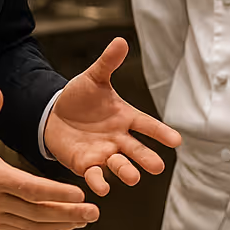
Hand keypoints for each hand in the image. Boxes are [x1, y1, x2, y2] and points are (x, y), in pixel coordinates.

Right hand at [0, 87, 99, 229]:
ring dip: (59, 225)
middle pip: (35, 212)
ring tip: (84, 221)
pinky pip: (20, 229)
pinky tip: (61, 224)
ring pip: (30, 225)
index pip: (29, 188)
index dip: (56, 193)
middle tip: (93, 213)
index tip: (79, 194)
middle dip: (66, 213)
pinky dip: (42, 229)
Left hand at [44, 37, 182, 194]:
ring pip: (119, 164)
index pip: (147, 125)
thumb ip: (108, 63)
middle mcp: (119, 138)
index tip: (177, 141)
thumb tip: (121, 41)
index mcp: (125, 117)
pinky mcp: (86, 164)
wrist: (53, 114)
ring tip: (133, 177)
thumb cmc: (79, 97)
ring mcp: (104, 153)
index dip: (161, 133)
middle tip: (157, 167)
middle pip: (136, 149)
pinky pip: (95, 175)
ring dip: (126, 171)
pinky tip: (101, 189)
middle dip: (146, 158)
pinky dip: (99, 182)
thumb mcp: (93, 78)